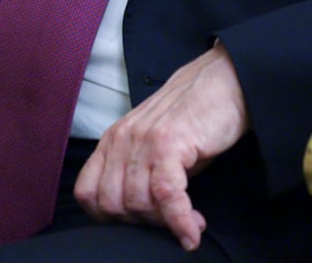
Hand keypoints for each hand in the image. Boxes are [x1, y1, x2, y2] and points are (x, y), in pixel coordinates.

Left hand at [73, 44, 249, 251]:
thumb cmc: (194, 118)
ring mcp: (143, 140)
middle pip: (111, 204)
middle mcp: (121, 140)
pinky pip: (165, 194)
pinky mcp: (169, 142)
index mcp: (112, 141)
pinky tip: (192, 230)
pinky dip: (179, 220)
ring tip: (191, 222)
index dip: (109, 219)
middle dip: (141, 223)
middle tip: (170, 223)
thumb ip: (140, 176)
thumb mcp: (156, 147)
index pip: (87, 193)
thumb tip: (142, 219)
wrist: (225, 80)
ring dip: (166, 223)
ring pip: (137, 202)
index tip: (140, 224)